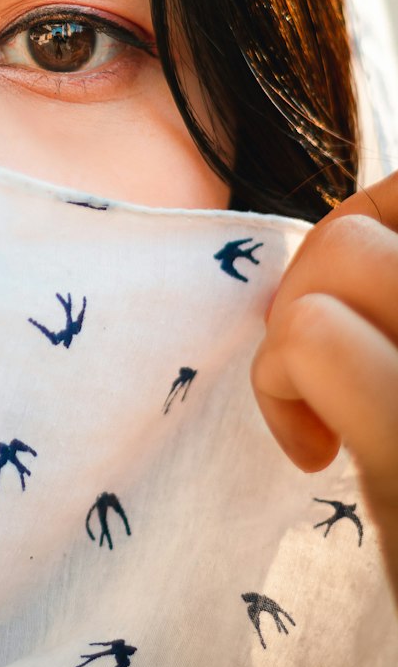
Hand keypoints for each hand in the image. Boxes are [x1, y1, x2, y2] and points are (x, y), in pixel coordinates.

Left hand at [251, 172, 397, 606]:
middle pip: (374, 216)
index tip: (369, 291)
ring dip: (296, 319)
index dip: (380, 216)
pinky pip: (313, 333)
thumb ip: (393, 311)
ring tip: (320, 404)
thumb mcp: (395, 401)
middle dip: (322, 263)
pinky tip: (311, 450)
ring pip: (347, 250)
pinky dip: (280, 379)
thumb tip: (358, 226)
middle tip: (319, 349)